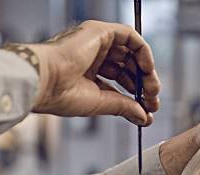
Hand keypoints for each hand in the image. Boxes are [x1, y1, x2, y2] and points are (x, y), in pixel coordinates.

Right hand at [28, 21, 160, 125]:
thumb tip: (145, 117)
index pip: (119, 81)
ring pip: (131, 52)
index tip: (149, 109)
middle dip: (144, 84)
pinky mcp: (100, 31)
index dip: (136, 94)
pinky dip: (144, 52)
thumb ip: (124, 107)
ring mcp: (96, 42)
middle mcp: (92, 55)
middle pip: (128, 67)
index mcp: (87, 72)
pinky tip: (148, 70)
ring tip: (152, 89)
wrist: (45, 81)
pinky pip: (130, 37)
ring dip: (146, 71)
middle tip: (153, 101)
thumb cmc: (61, 94)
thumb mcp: (101, 103)